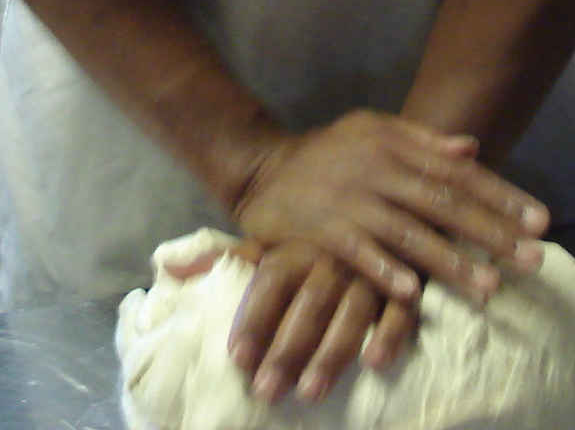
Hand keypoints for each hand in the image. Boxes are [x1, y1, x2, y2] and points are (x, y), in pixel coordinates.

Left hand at [167, 240, 420, 403]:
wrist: (369, 182)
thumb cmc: (308, 226)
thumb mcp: (266, 234)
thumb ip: (223, 256)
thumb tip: (168, 267)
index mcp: (295, 245)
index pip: (268, 282)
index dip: (253, 320)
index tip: (237, 359)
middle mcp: (330, 255)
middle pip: (307, 304)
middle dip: (287, 349)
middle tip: (268, 390)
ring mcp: (370, 267)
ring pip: (351, 311)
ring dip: (331, 352)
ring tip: (310, 391)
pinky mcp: (405, 279)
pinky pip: (401, 309)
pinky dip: (390, 333)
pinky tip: (375, 362)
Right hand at [230, 111, 548, 307]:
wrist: (261, 167)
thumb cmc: (327, 153)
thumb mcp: (371, 131)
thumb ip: (422, 140)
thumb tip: (473, 147)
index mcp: (393, 144)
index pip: (459, 171)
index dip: (502, 196)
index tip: (541, 222)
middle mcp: (376, 169)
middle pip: (442, 202)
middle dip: (491, 232)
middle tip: (532, 259)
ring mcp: (348, 198)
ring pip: (408, 232)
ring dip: (449, 261)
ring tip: (488, 286)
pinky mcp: (320, 227)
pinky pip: (358, 252)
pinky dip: (383, 271)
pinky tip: (410, 292)